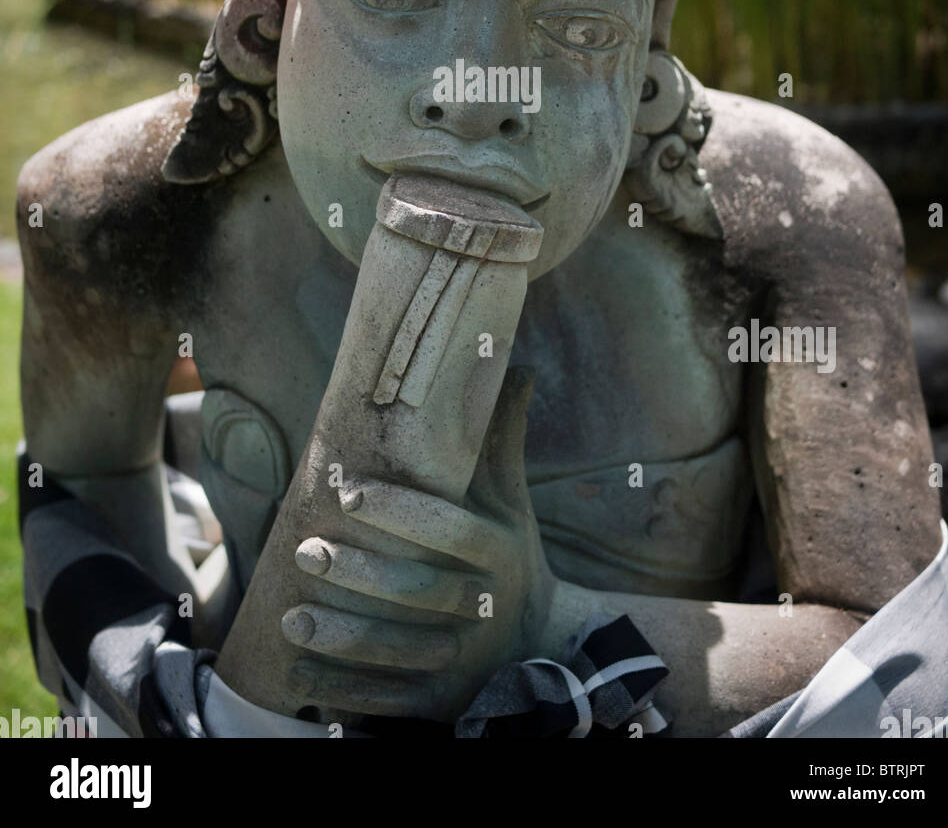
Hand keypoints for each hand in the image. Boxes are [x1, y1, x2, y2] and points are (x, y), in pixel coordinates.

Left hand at [280, 367, 556, 722]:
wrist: (538, 646)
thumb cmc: (510, 557)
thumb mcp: (512, 504)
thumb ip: (502, 441)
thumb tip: (518, 365)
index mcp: (500, 554)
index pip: (449, 530)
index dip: (398, 509)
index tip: (346, 490)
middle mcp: (484, 609)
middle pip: (416, 592)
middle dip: (357, 572)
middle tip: (304, 549)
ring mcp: (464, 662)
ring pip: (396, 650)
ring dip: (339, 636)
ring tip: (289, 615)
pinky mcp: (443, 703)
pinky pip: (387, 699)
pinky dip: (339, 688)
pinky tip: (296, 669)